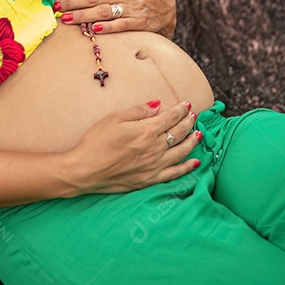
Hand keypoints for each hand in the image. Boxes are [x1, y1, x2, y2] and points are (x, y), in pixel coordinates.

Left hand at [54, 0, 176, 37]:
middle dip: (71, 3)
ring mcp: (133, 6)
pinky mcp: (140, 21)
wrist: (166, 6)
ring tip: (66, 19)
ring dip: (82, 15)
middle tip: (55, 9)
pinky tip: (92, 29)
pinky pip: (120, 24)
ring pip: (103, 10)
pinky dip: (106, 27)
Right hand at [62, 100, 201, 195]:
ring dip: (192, 141)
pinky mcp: (150, 179)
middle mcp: (154, 148)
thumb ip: (138, 111)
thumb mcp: (114, 118)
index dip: (180, 110)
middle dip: (188, 122)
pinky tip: (195, 162)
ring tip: (199, 133)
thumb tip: (157, 106)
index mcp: (146, 131)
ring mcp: (154, 165)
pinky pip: (174, 173)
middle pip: (179, 132)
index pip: (170, 117)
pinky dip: (187, 167)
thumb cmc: (96, 142)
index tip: (187, 104)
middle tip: (194, 115)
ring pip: (181, 151)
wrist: (85, 170)